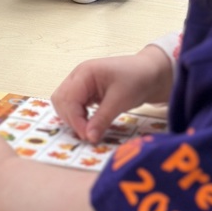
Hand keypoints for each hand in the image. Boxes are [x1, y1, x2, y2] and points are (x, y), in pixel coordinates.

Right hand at [51, 45, 172, 142]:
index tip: (88, 137)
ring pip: (64, 103)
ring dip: (72, 118)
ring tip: (89, 129)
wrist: (150, 72)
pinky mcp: (86, 91)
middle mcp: (78, 76)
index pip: (68, 99)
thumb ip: (102, 119)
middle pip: (61, 100)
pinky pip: (74, 104)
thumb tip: (89, 138)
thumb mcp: (120, 100)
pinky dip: (78, 116)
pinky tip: (90, 123)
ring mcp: (81, 83)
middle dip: (71, 119)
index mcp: (84, 73)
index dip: (75, 120)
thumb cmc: (136, 79)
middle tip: (87, 134)